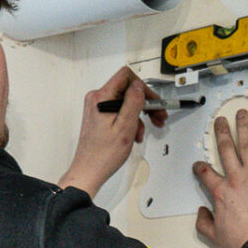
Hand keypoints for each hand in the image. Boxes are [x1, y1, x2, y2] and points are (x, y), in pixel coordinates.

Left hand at [60, 66, 168, 196]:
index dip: (143, 87)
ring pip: (125, 102)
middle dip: (145, 103)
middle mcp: (97, 99)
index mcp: (101, 98)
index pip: (126, 77)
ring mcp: (97, 108)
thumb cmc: (103, 155)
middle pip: (127, 90)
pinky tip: (134, 134)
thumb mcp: (125, 127)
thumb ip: (133, 102)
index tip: (153, 101)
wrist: (89, 170)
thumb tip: (139, 86)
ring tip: (143, 131)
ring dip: (138, 115)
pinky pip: (119, 112)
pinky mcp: (99, 116)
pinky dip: (130, 121)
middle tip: (158, 115)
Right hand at [194, 109, 247, 247]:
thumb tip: (202, 212)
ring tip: (241, 114)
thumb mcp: (215, 236)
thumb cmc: (244, 242)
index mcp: (221, 193)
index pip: (206, 175)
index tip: (199, 165)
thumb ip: (204, 222)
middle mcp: (236, 179)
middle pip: (226, 150)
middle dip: (222, 133)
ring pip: (246, 145)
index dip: (200, 168)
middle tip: (220, 121)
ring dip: (242, 127)